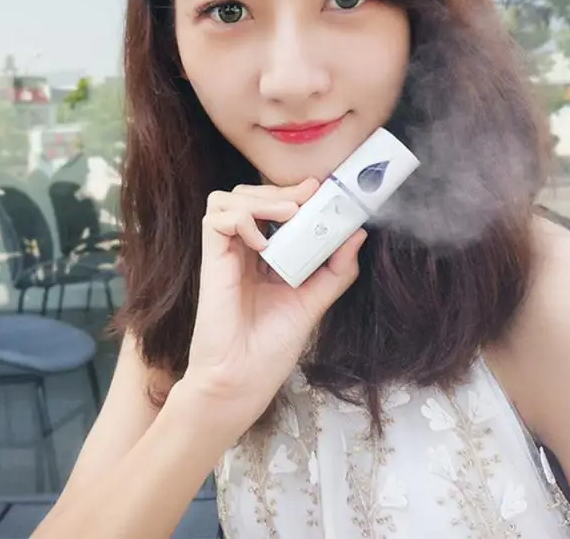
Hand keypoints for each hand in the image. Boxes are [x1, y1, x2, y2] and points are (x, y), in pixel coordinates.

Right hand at [181, 178, 365, 430]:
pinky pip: (216, 221)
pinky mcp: (211, 262)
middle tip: (308, 196)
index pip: (273, 207)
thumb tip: (358, 233)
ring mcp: (225, 255)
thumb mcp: (314, 302)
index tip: (322, 189)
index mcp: (265, 256)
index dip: (295, 192)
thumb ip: (336, 269)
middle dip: (280, 188)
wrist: (242, 382)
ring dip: (260, 198)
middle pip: (250, 194)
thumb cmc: (271, 347)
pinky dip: (240, 220)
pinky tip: (262, 243)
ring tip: (289, 213)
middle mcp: (243, 250)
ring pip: (228, 199)